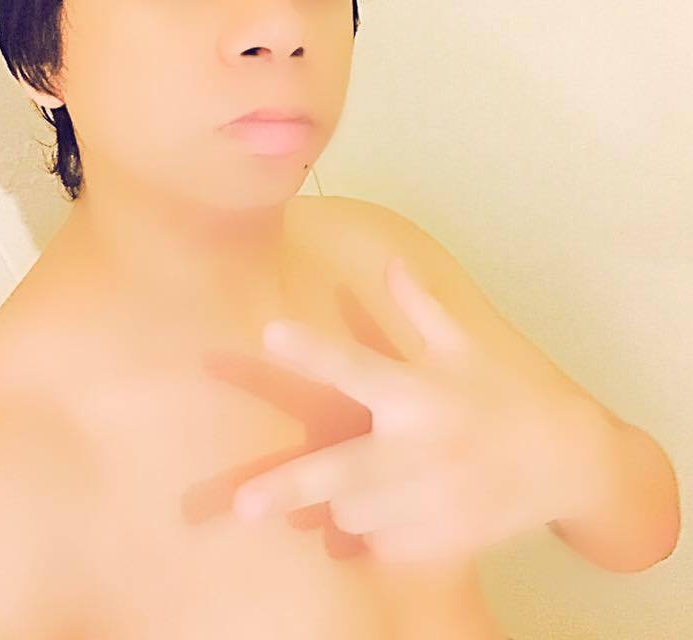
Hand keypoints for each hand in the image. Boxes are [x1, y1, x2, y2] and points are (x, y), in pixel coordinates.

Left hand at [230, 255, 606, 565]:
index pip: (354, 366)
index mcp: (417, 392)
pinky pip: (383, 546)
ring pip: (353, 513)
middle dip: (287, 489)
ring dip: (346, 500)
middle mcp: (418, 449)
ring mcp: (429, 502)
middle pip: (339, 472)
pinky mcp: (440, 542)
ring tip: (376, 477)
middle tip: (242, 505)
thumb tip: (393, 262)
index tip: (269, 332)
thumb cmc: (508, 393)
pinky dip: (380, 533)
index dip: (311, 350)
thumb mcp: (466, 345)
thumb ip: (422, 307)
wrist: (567, 459)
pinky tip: (403, 510)